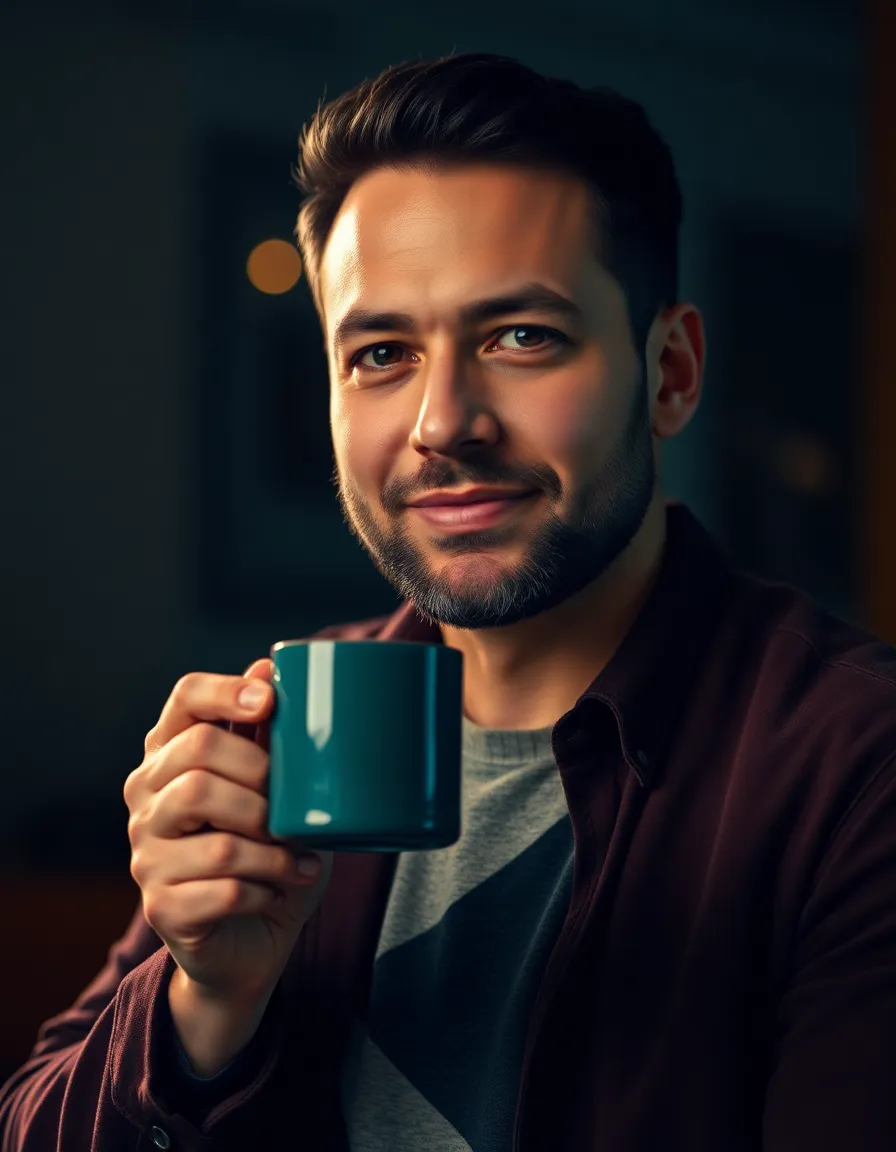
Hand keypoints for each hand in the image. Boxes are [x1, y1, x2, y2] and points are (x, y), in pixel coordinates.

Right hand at [124, 658, 332, 1003]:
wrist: (251, 943)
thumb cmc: (267, 853)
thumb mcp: (277, 792)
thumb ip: (269, 738)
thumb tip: (268, 664)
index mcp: (171, 755)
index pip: (184, 699)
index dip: (226, 690)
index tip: (269, 701)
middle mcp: (146, 797)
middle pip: (198, 757)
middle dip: (262, 781)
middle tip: (296, 812)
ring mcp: (146, 853)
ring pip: (216, 834)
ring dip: (273, 850)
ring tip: (302, 861)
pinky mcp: (161, 906)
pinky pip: (223, 887)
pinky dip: (265, 889)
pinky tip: (279, 891)